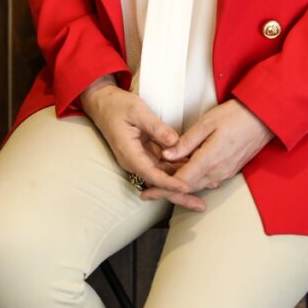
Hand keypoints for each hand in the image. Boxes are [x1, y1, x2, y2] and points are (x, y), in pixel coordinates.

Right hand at [80, 77, 203, 210]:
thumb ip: (156, 127)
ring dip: (181, 182)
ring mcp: (140, 158)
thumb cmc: (117, 106)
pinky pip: (163, 165)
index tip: (186, 188)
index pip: (152, 174)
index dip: (169, 183)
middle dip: (179, 194)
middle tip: (200, 204)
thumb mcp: (138, 111)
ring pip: (163, 175)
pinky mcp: (145, 154)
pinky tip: (194, 170)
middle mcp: (134, 161)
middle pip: (159, 182)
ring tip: (204, 189)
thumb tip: (174, 141)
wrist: (103, 103)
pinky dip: (177, 169)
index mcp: (129, 153)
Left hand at [139, 99, 273, 207]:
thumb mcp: (207, 123)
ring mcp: (225, 173)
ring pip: (197, 185)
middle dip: (167, 191)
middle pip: (187, 188)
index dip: (161, 188)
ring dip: (180, 185)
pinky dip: (193, 179)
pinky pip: (207, 180)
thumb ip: (186, 141)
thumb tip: (166, 155)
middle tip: (148, 191)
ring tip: (162, 183)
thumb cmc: (235, 116)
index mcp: (209, 161)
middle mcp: (217, 172)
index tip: (146, 191)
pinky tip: (184, 172)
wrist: (264, 118)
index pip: (180, 182)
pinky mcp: (230, 170)